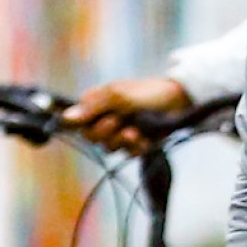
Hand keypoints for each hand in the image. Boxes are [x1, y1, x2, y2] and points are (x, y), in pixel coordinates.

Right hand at [63, 73, 192, 152]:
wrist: (180, 104)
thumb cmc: (150, 93)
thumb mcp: (120, 96)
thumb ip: (94, 107)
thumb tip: (65, 118)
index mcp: (96, 102)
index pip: (74, 119)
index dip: (80, 124)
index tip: (86, 122)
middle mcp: (104, 117)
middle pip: (89, 137)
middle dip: (105, 132)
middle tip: (118, 122)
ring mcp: (118, 131)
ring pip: (107, 147)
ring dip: (122, 141)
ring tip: (135, 132)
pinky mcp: (133, 143)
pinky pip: (126, 153)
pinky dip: (136, 147)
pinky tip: (144, 139)